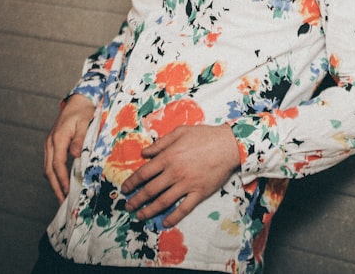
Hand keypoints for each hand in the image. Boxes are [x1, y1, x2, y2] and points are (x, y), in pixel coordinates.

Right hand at [44, 93, 96, 202]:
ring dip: (54, 183)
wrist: (78, 100)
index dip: (62, 180)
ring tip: (63, 197)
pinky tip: (62, 183)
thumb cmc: (84, 111)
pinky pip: (51, 164)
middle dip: (55, 187)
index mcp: (58, 138)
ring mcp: (49, 144)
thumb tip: (76, 156)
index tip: (67, 192)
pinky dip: (55, 175)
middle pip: (49, 170)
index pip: (57, 164)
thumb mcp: (85, 123)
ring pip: (48, 169)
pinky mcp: (52, 145)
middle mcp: (50, 143)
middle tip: (63, 202)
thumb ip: (80, 139)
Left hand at [122, 124, 240, 227]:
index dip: (132, 182)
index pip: (144, 173)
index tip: (125, 189)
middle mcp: (174, 172)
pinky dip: (174, 217)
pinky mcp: (199, 192)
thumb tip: (144, 152)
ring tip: (140, 216)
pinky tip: (165, 222)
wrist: (229, 145)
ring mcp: (186, 184)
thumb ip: (161, 143)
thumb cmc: (205, 136)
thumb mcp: (180, 132)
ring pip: (163, 201)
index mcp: (168, 157)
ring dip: (149, 211)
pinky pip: (184, 208)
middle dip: (136, 200)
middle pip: (150, 190)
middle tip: (128, 206)